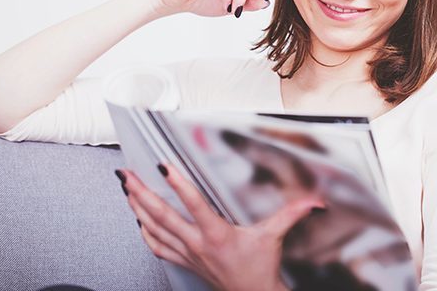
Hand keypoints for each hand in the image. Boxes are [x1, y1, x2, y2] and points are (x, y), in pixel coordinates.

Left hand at [115, 164, 322, 290]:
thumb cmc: (259, 270)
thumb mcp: (273, 238)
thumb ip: (290, 215)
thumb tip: (311, 202)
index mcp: (217, 234)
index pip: (193, 204)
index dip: (177, 184)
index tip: (164, 166)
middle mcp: (197, 244)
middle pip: (162, 215)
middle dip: (141, 192)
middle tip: (127, 174)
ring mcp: (187, 254)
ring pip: (154, 228)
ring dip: (136, 207)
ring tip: (125, 188)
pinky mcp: (184, 261)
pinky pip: (157, 247)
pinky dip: (144, 231)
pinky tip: (137, 219)